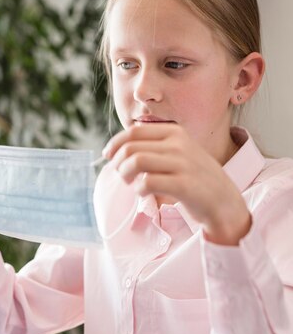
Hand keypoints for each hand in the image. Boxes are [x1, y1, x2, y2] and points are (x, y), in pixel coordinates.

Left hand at [103, 124, 251, 245]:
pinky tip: (143, 193)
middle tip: (122, 176)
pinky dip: (138, 189)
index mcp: (175, 133)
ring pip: (136, 161)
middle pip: (131, 147)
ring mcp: (183, 164)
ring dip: (126, 175)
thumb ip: (155, 147)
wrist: (224, 202)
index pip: (134, 132)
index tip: (108, 156)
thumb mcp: (179, 153)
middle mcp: (179, 144)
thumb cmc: (195, 179)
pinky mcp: (184, 185)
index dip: (115, 144)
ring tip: (131, 184)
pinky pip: (147, 182)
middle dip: (118, 163)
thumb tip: (119, 148)